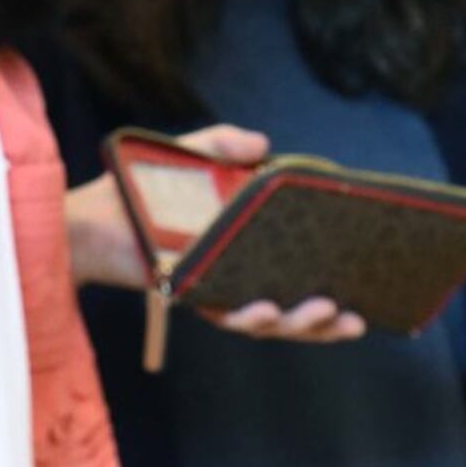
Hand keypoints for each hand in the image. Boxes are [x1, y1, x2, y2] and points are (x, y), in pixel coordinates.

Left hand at [64, 128, 367, 341]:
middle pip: (294, 313)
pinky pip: (227, 316)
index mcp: (256, 254)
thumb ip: (226, 144)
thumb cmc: (145, 189)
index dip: (336, 291)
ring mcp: (219, 293)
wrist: (94, 216)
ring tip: (324, 307)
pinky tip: (266, 308)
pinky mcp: (194, 299)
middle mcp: (242, 280)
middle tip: (356, 316)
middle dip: (326, 322)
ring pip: (268, 322)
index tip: (371, 291)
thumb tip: (265, 145)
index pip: (303, 278)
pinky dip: (250, 316)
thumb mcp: (193, 155)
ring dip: (298, 322)